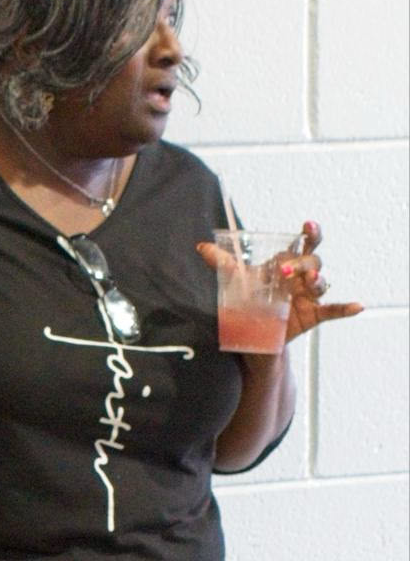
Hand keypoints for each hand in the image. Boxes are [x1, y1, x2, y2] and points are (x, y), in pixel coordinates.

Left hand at [195, 221, 362, 345]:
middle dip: (302, 263)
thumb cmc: (252, 301)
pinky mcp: (313, 315)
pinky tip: (358, 306)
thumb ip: (223, 264)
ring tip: (311, 283)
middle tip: (284, 270)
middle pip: (313, 261)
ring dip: (318, 281)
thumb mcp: (237, 282)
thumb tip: (201, 247)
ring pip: (322, 283)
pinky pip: (333, 310)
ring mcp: (309, 296)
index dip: (310, 232)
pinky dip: (345, 308)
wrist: (254, 336)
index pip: (304, 243)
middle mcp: (302, 276)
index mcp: (289, 263)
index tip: (308, 224)